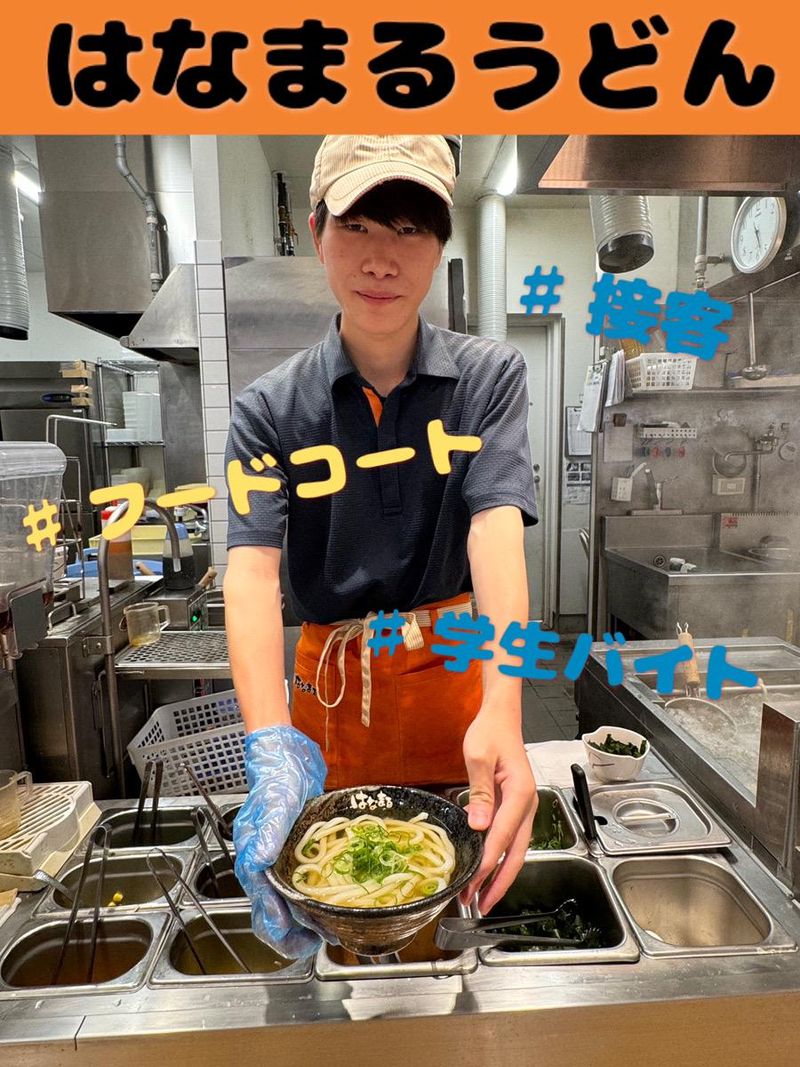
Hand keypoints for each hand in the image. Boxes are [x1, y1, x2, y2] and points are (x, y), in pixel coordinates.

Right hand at [233, 725, 328, 958]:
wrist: (287, 756)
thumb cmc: (279, 776)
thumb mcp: (278, 801)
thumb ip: (270, 831)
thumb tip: (259, 862)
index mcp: (254, 855)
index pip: (262, 901)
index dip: (279, 924)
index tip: (299, 938)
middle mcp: (262, 863)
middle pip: (269, 912)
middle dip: (291, 933)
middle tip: (318, 942)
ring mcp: (275, 860)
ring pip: (283, 904)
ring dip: (301, 921)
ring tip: (327, 931)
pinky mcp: (290, 854)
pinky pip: (295, 888)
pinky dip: (308, 903)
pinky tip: (327, 905)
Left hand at [459, 707, 536, 913]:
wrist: (501, 718)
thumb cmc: (489, 732)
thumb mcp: (478, 756)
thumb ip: (479, 792)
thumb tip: (478, 826)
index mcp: (520, 794)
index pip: (502, 836)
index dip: (487, 863)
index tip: (473, 884)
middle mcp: (527, 805)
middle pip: (516, 852)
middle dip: (498, 881)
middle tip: (479, 905)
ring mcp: (523, 807)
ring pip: (515, 849)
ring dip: (498, 874)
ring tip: (479, 896)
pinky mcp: (515, 807)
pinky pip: (509, 838)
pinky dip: (498, 857)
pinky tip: (484, 869)